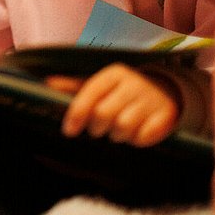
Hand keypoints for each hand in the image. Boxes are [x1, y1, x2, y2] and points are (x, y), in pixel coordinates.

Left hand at [46, 63, 178, 146]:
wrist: (166, 90)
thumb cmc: (123, 90)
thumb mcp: (100, 84)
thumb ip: (74, 86)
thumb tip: (48, 83)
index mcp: (113, 74)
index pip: (89, 93)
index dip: (76, 114)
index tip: (69, 130)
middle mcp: (132, 83)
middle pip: (104, 114)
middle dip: (96, 128)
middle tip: (98, 129)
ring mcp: (150, 99)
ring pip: (124, 127)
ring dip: (116, 136)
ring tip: (117, 132)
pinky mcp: (166, 115)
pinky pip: (145, 136)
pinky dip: (137, 140)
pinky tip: (136, 134)